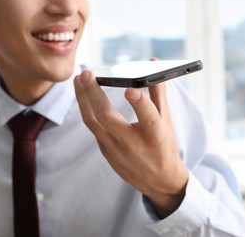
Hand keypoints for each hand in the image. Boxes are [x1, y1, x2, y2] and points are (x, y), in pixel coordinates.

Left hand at [73, 60, 188, 217]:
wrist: (158, 180)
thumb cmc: (164, 146)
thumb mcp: (166, 122)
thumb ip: (158, 93)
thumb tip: (153, 64)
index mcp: (155, 136)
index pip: (147, 118)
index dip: (139, 102)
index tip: (129, 88)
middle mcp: (134, 144)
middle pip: (107, 117)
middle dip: (93, 93)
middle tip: (87, 73)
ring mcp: (117, 151)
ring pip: (92, 122)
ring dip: (82, 99)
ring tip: (78, 80)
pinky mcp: (106, 153)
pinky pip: (94, 129)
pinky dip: (87, 110)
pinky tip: (84, 96)